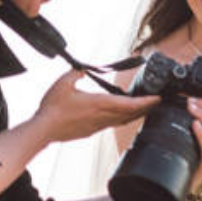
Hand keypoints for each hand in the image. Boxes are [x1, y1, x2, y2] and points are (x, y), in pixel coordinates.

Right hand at [36, 70, 160, 142]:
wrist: (44, 130)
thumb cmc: (53, 108)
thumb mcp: (64, 82)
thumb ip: (75, 73)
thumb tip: (82, 69)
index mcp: (99, 103)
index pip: (129, 103)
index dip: (146, 102)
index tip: (157, 98)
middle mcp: (102, 116)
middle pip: (130, 113)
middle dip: (146, 108)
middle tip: (156, 102)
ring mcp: (98, 125)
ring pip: (123, 120)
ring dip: (135, 114)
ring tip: (144, 108)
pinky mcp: (92, 131)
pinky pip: (112, 124)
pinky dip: (122, 119)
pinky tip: (121, 115)